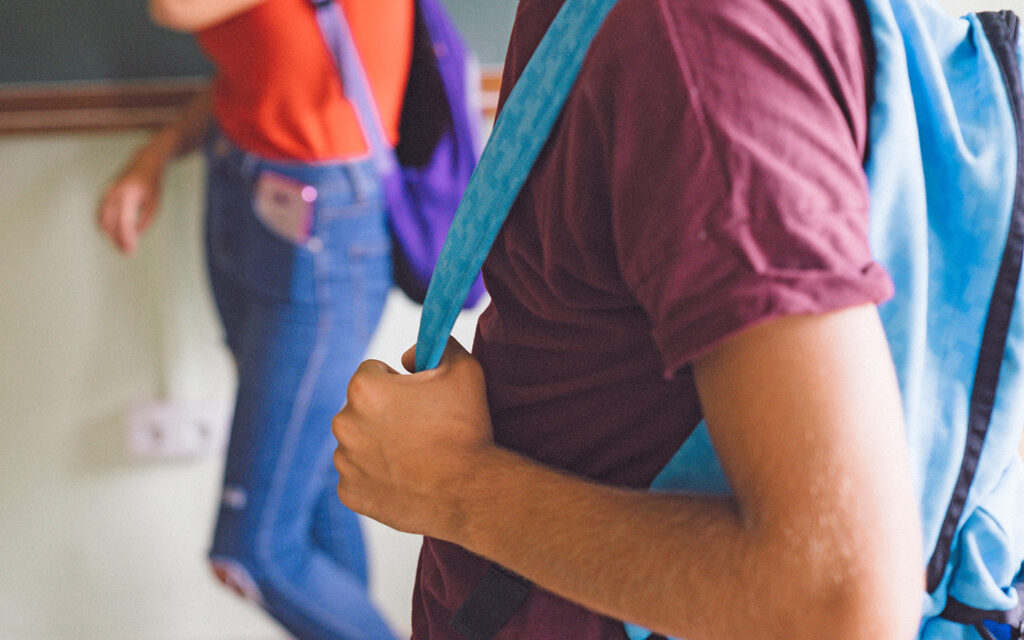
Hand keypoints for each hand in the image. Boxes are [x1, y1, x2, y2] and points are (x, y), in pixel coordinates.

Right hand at [96, 149, 165, 254]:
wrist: (144, 164)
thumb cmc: (151, 185)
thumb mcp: (154, 205)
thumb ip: (143, 222)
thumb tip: (131, 238)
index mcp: (129, 194)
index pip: (125, 222)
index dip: (127, 238)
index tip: (131, 251)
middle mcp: (115, 192)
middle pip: (110, 223)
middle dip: (117, 240)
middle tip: (127, 253)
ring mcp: (107, 192)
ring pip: (103, 220)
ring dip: (110, 235)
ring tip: (122, 246)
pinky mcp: (104, 194)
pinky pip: (101, 215)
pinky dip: (107, 227)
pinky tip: (116, 235)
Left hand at [332, 338, 494, 539]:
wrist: (470, 492)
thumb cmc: (466, 430)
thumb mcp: (464, 369)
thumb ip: (438, 345)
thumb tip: (412, 354)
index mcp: (365, 389)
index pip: (373, 371)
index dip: (398, 382)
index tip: (418, 398)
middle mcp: (345, 422)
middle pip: (361, 408)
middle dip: (385, 414)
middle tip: (420, 429)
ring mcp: (345, 462)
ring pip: (358, 442)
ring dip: (378, 445)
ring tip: (415, 456)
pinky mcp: (350, 493)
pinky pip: (358, 477)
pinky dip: (376, 477)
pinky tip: (406, 478)